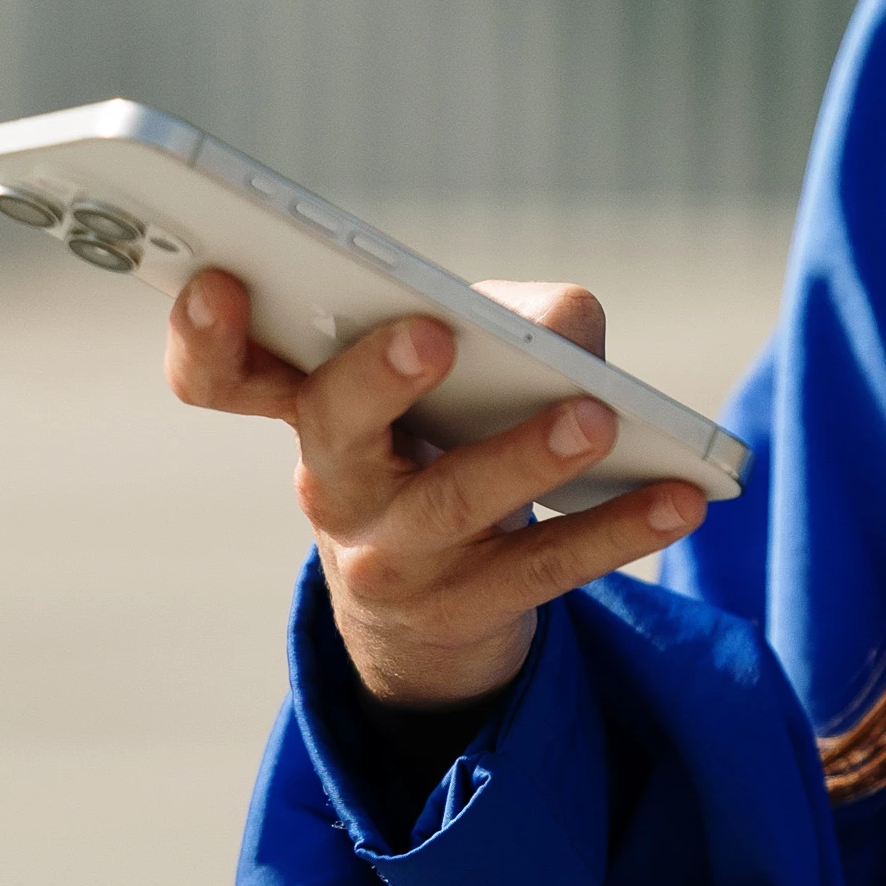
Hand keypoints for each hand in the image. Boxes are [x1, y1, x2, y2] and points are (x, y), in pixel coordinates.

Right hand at [166, 271, 705, 704]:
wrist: (431, 608)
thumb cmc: (438, 443)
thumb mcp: (450, 379)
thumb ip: (500, 322)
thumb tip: (565, 327)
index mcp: (304, 407)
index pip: (221, 375)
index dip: (204, 333)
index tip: (223, 278)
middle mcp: (332, 484)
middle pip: (335, 426)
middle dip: (376, 376)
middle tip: (429, 333)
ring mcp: (395, 557)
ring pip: (456, 501)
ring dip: (527, 453)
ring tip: (594, 414)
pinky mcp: (471, 607)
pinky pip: (548, 564)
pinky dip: (620, 528)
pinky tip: (681, 495)